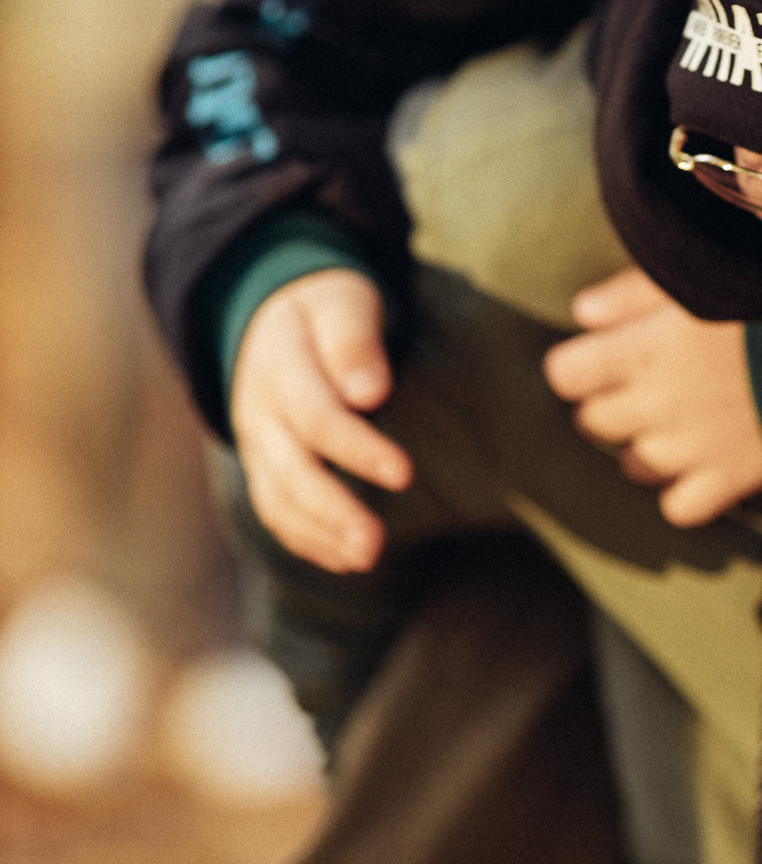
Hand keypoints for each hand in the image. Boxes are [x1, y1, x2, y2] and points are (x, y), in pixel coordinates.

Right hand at [231, 269, 413, 572]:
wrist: (274, 317)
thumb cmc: (324, 309)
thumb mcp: (341, 304)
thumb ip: (353, 342)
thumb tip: (369, 393)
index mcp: (278, 366)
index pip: (316, 417)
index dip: (357, 450)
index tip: (404, 474)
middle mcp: (258, 412)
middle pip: (290, 470)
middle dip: (333, 510)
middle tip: (375, 544)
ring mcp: (255, 444)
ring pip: (276, 498)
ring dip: (320, 535)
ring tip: (366, 559)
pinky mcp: (262, 466)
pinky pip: (273, 509)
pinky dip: (304, 539)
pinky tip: (343, 560)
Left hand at [543, 267, 761, 526]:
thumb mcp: (701, 282)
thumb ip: (632, 296)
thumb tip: (583, 314)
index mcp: (642, 351)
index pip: (565, 374)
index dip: (582, 363)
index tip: (605, 353)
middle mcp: (655, 406)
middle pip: (594, 420)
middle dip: (612, 399)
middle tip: (650, 377)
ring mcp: (688, 451)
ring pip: (633, 464)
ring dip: (647, 443)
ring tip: (682, 416)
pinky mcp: (726, 481)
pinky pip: (678, 506)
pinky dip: (685, 490)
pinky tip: (705, 459)